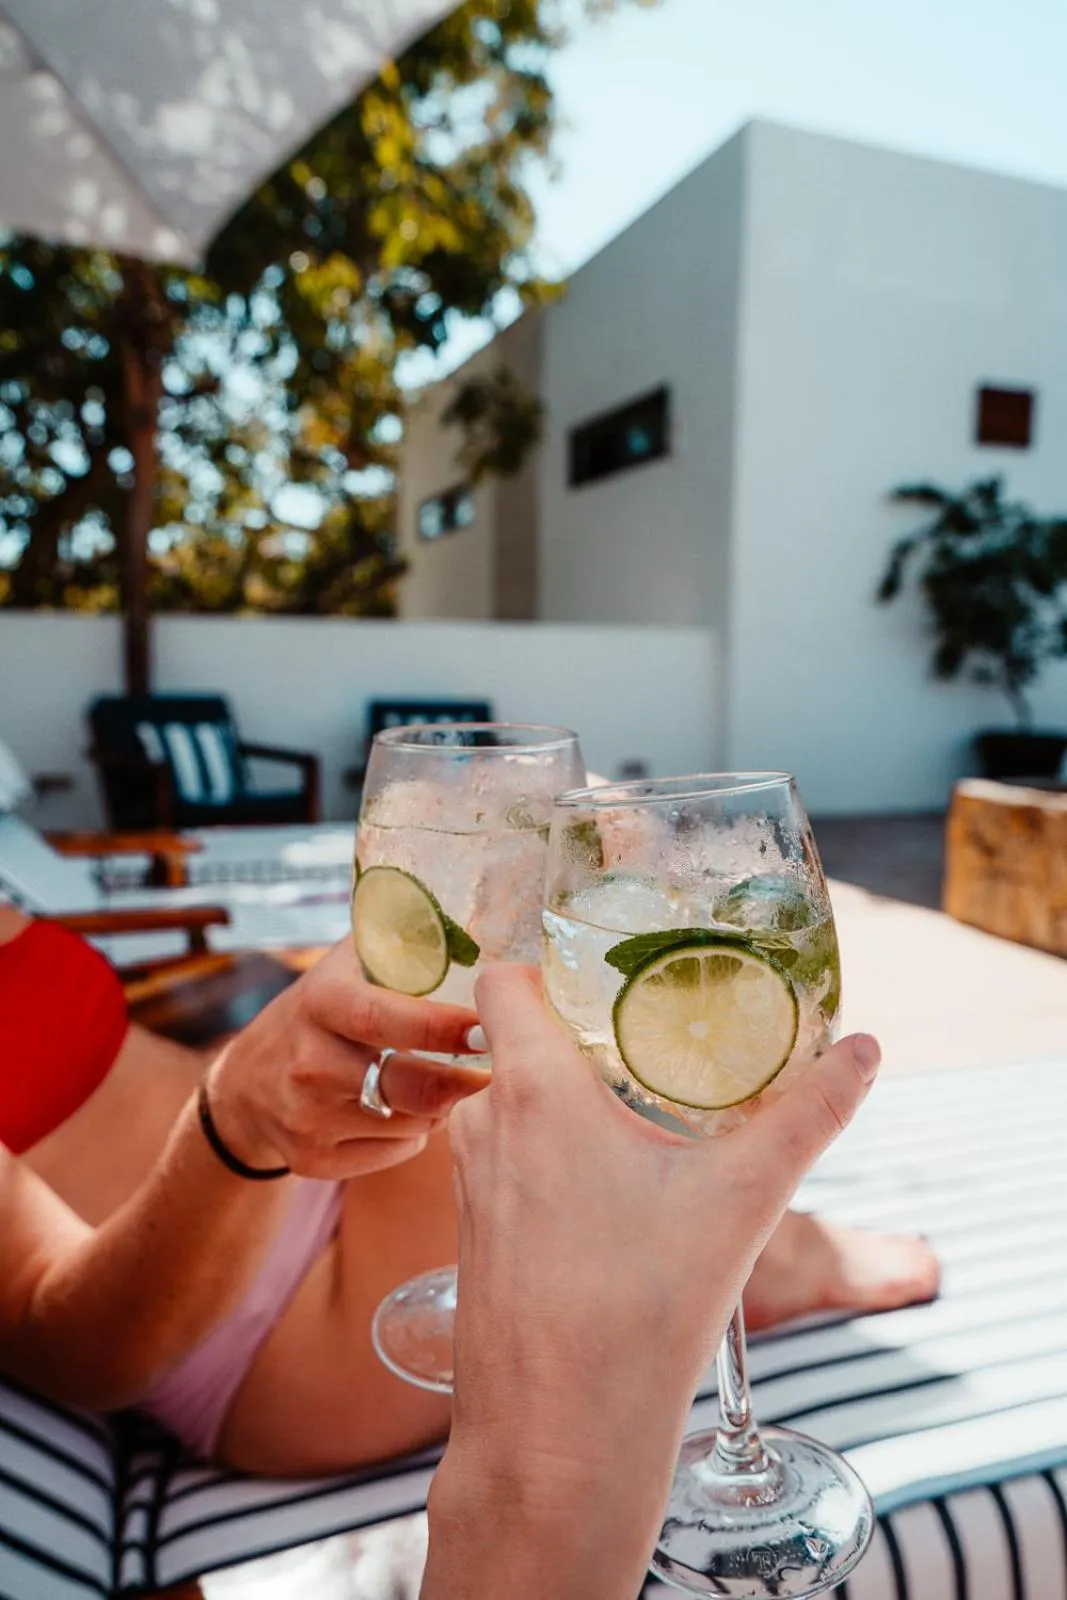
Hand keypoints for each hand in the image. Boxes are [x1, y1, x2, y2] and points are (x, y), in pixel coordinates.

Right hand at [206, 941, 488, 1178]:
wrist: (246, 1085)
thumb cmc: (320, 1014)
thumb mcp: (346, 967)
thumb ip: (402, 945)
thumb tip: (477, 930)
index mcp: (321, 1003)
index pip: (385, 1017)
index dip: (442, 1026)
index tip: (487, 1027)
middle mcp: (309, 1062)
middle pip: (410, 1086)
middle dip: (462, 1082)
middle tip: (494, 1070)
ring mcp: (307, 1117)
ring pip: (412, 1123)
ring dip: (440, 1107)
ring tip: (441, 1084)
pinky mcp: (312, 1159)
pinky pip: (394, 1153)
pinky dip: (413, 1136)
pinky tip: (403, 1113)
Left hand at [426, 965, 879, 1599]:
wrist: (558, 1438)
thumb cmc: (640, 1311)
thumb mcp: (741, 1201)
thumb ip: (806, 1115)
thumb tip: (863, 1050)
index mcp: (534, 1090)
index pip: (504, 979)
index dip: (548, 963)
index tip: (608, 971)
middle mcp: (486, 1124)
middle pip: (522, 1040)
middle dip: (584, 1037)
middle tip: (651, 1043)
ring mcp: (472, 1181)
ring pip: (517, 1106)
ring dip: (570, 1105)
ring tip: (641, 1122)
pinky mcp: (474, 1232)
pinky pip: (510, 1162)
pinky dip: (552, 1158)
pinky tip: (610, 1195)